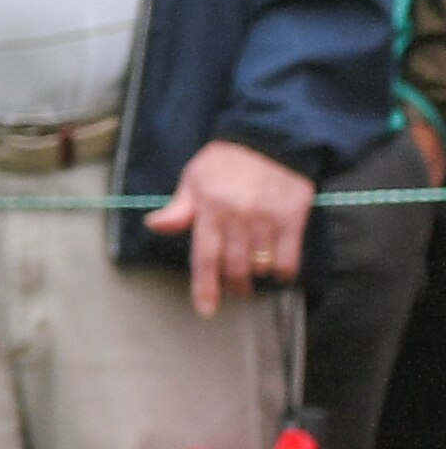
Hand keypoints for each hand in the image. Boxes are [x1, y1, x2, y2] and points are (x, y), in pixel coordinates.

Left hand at [151, 138, 315, 317]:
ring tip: (252, 276)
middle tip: (234, 288)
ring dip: (254, 277)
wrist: (270, 138)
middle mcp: (238, 217)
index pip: (204, 257)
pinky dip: (282, 271)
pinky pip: (289, 257)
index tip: (206, 310)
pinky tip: (278, 272)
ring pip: (259, 265)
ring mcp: (267, 219)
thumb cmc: (226, 161)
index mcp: (209, 209)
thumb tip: (154, 226)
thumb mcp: (194, 179)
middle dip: (232, 285)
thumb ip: (178, 209)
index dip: (205, 287)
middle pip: (233, 267)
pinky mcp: (293, 218)